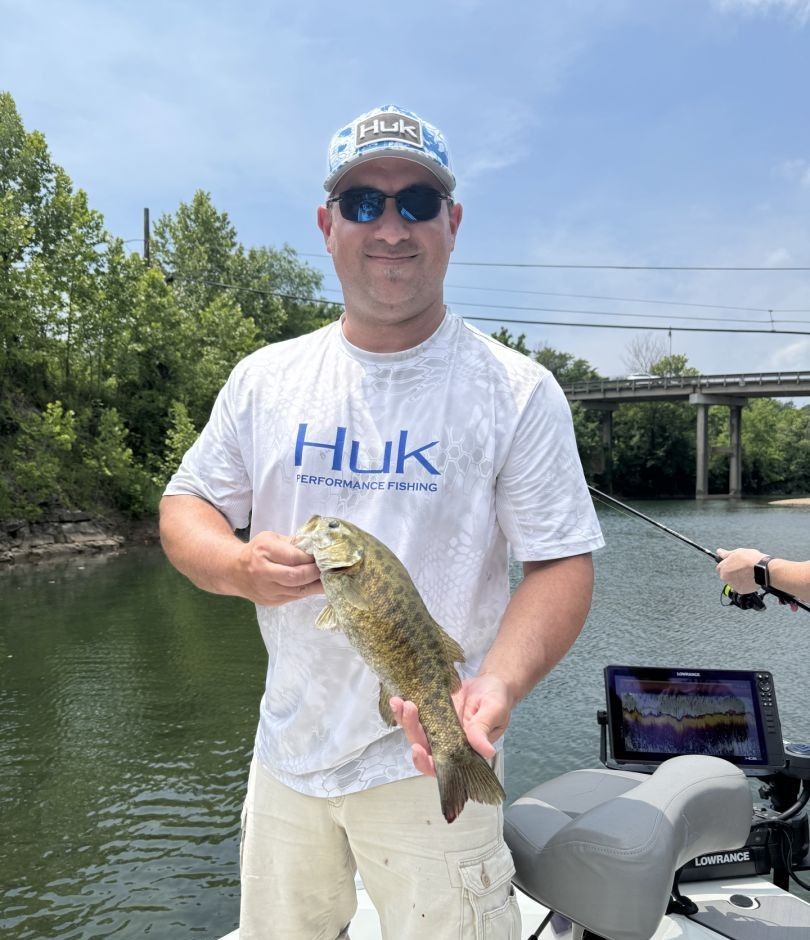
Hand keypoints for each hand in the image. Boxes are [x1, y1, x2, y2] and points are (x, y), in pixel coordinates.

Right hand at [235, 530, 322, 604]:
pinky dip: (308, 591)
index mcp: (263, 551)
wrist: (234, 571)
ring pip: (298, 590)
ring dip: (317, 585)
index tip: (324, 555)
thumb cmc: (257, 551)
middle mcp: (262, 572)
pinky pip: (294, 597)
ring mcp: (266, 590)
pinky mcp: (271, 601)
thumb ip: (293, 542)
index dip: (311, 558)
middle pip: (296, 576)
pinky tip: (318, 585)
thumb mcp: (272, 538)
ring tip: (331, 579)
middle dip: (316, 573)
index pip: (293, 557)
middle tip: (330, 568)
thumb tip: (318, 545)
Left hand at [390, 673, 512, 776]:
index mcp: (464, 751)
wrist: (490, 682)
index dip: (427, 763)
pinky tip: (399, 699)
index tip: (417, 750)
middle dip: (412, 731)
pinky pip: (416, 714)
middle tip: (409, 710)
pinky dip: (405, 709)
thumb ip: (484, 730)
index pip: (442, 766)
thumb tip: (486, 751)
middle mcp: (447, 743)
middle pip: (423, 746)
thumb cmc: (497, 700)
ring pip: (416, 731)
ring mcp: (437, 727)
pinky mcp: (432, 711)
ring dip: (404, 720)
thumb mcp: (494, 712)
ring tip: (398, 702)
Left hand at [716, 547, 762, 594]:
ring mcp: (734, 586)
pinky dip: (745, 584)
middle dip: (732, 572)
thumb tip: (719, 551)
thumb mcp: (737, 552)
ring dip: (738, 578)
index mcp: (723, 569)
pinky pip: (741, 587)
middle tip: (742, 567)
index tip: (732, 563)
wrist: (763, 569)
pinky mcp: (742, 591)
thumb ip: (726, 554)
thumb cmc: (750, 559)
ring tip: (747, 572)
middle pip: (726, 575)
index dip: (726, 565)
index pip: (719, 568)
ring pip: (734, 582)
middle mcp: (726, 579)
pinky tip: (751, 578)